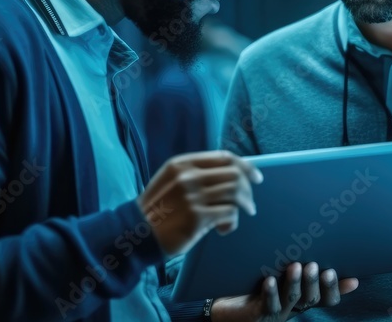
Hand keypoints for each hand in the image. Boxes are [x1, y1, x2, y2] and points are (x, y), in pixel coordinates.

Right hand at [137, 150, 262, 254]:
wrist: (136, 235)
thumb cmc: (157, 211)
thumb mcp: (170, 182)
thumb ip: (196, 175)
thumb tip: (231, 176)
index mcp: (182, 164)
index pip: (224, 157)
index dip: (245, 166)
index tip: (255, 177)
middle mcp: (188, 176)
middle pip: (234, 175)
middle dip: (247, 190)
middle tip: (249, 204)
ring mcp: (192, 196)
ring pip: (235, 192)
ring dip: (244, 205)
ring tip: (240, 216)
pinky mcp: (197, 217)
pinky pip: (229, 213)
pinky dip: (232, 222)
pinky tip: (224, 229)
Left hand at [211, 262, 358, 321]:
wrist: (226, 303)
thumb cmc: (254, 284)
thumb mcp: (279, 272)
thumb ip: (296, 265)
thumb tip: (315, 242)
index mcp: (301, 298)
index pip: (326, 298)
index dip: (336, 289)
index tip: (351, 279)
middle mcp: (292, 307)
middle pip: (312, 298)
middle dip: (315, 282)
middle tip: (313, 266)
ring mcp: (276, 312)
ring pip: (292, 299)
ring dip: (295, 282)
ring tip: (295, 266)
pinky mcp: (259, 314)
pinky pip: (268, 304)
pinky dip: (270, 292)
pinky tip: (270, 280)